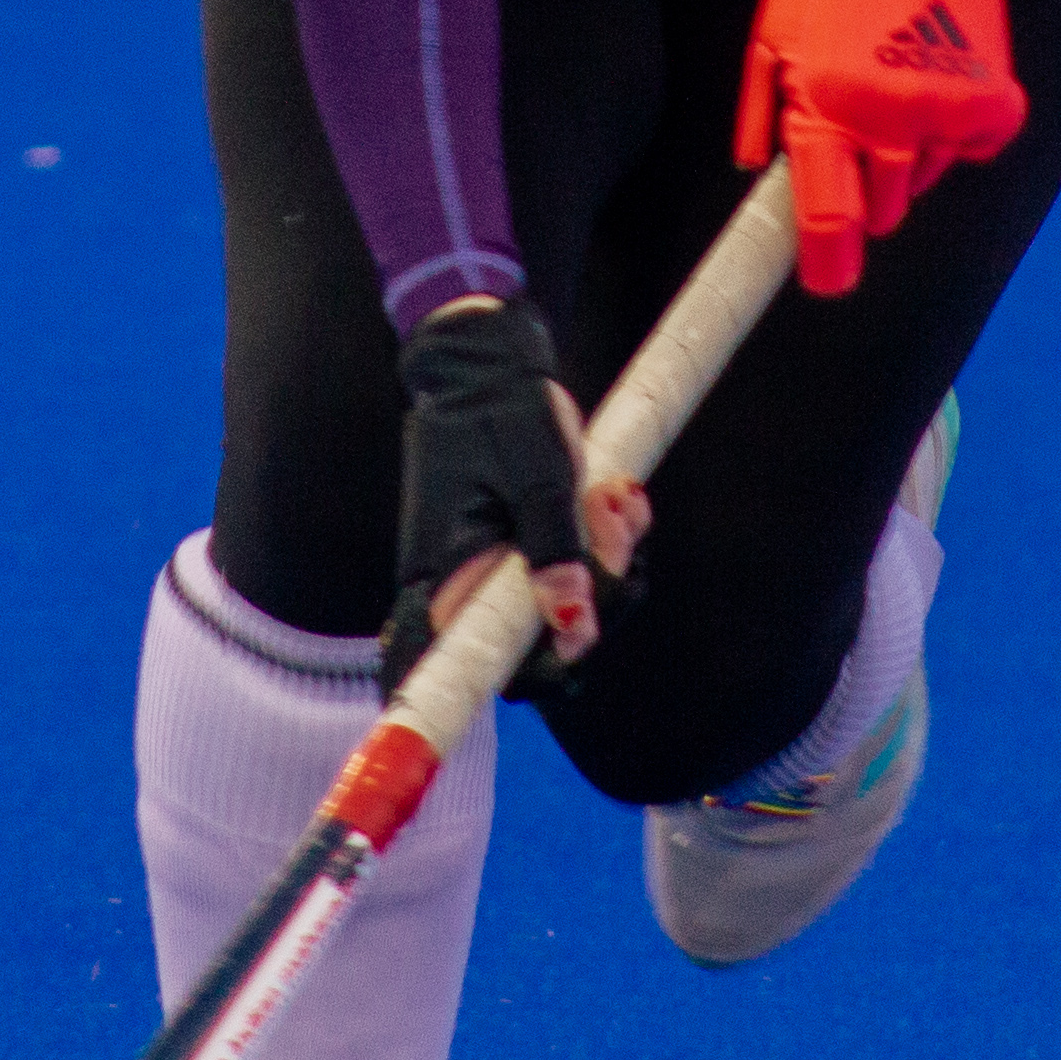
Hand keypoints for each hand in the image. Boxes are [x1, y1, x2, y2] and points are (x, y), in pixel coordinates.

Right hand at [381, 297, 645, 696]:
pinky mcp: (529, 560)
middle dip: (597, 600)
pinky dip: (608, 546)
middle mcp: (470, 593)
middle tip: (611, 519)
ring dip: (610, 563)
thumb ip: (553, 550)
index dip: (477, 698)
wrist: (489, 361)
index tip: (522, 675)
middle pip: (542, 652)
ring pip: (572, 617)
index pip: (452, 672)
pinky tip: (615, 496)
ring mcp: (502, 579)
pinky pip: (581, 581)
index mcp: (445, 581)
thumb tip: (572, 627)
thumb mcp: (536, 475)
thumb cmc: (500, 411)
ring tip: (613, 495)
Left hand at [732, 0, 1025, 296]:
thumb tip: (760, 173)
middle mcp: (888, 116)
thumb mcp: (773, 34)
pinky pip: (971, 147)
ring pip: (923, 176)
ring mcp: (945, 110)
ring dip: (910, 149)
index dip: (826, 258)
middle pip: (882, 207)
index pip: (827, 211)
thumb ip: (763, 111)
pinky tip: (941, 74)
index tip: (827, 280)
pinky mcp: (993, 100)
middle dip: (868, 186)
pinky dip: (958, 127)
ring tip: (898, 76)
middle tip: (861, 129)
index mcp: (826, 104)